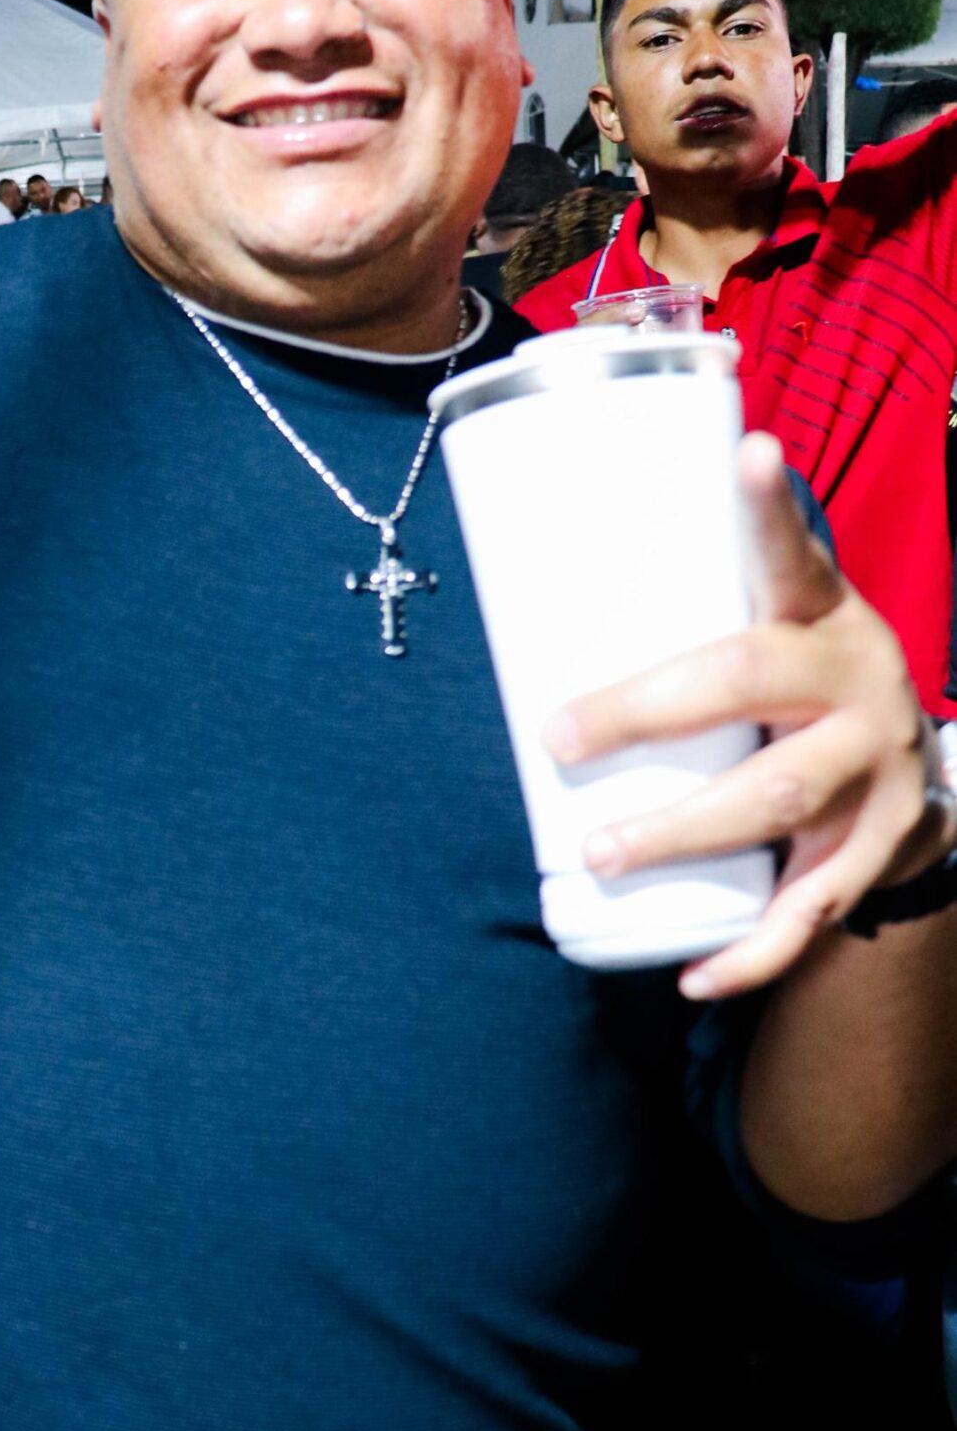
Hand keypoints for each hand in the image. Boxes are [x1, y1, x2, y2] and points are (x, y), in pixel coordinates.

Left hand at [543, 434, 950, 999]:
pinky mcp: (881, 846)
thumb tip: (523, 587)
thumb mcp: (766, 627)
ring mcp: (879, 769)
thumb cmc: (789, 680)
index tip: (748, 454)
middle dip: (649, 713)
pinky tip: (695, 977)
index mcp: (821, 612)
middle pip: (752, 687)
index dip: (767, 508)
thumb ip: (687, 608)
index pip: (793, 551)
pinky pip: (813, 909)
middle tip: (562, 741)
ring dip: (682, 832)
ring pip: (779, 801)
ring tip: (602, 852)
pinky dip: (752, 953)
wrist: (907, 759)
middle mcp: (858, 681)